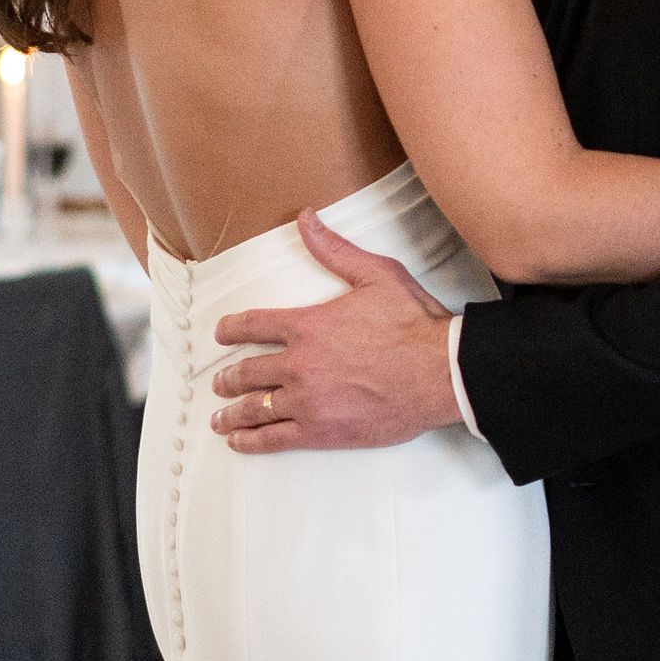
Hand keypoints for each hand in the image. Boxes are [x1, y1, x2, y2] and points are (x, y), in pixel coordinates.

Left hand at [210, 214, 457, 450]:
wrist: (440, 372)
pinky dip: (251, 441)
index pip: (252, 325)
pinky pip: (274, 438)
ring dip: (232, 412)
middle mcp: (298, 364)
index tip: (221, 335)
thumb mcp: (376, 274)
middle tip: (220, 383)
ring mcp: (307, 401)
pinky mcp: (321, 431)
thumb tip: (306, 219)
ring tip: (219, 417)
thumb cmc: (413, 324)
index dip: (231, 330)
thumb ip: (334, 250)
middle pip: (247, 372)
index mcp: (307, 326)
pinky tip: (238, 441)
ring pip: (255, 408)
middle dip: (228, 378)